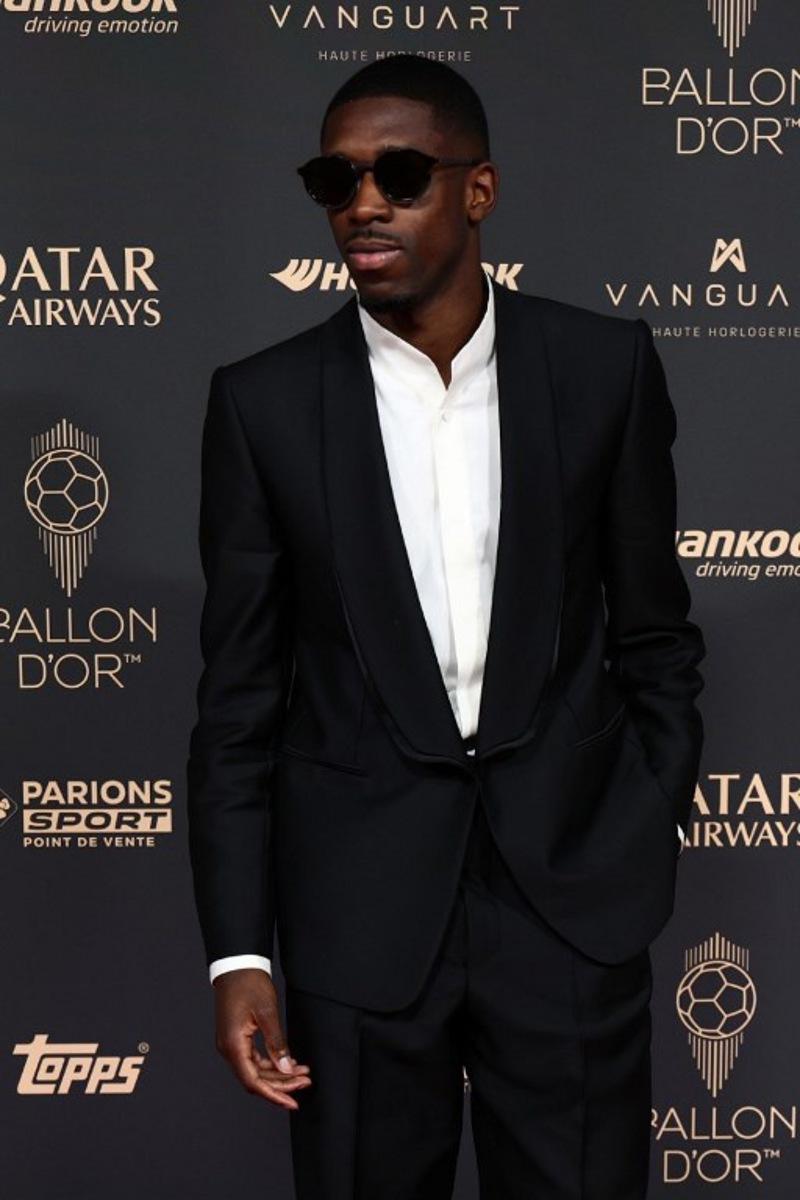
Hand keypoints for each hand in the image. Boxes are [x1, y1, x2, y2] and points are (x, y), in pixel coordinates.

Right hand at [213, 968, 311, 1109]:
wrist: (237, 965)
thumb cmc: (249, 984)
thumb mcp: (267, 1013)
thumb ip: (277, 1043)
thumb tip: (286, 1069)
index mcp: (233, 1045)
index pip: (253, 1082)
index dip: (274, 1095)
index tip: (292, 1102)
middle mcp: (229, 1049)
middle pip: (256, 1079)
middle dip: (282, 1084)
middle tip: (306, 1082)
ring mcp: (231, 1044)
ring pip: (256, 1070)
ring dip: (279, 1074)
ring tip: (303, 1073)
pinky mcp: (237, 1039)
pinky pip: (255, 1059)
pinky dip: (272, 1064)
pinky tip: (289, 1062)